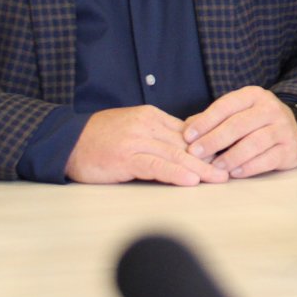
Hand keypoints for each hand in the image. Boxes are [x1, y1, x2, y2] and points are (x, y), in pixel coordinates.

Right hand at [66, 106, 228, 185]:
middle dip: (210, 158)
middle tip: (230, 171)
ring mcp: (136, 140)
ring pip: (175, 154)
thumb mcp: (134, 129)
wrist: (66, 142)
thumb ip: (158, 136)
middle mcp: (147, 125)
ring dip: (200, 169)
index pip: (188, 132)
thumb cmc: (100, 139)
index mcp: (152, 116)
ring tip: (218, 179)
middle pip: (186, 144)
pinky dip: (175, 173)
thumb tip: (187, 148)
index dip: (208, 146)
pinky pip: (155, 165)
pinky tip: (190, 180)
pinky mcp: (125, 157)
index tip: (227, 157)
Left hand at [181, 85, 296, 178]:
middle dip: (214, 139)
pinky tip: (234, 173)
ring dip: (231, 156)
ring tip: (215, 167)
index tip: (187, 136)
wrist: (291, 131)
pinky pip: (268, 159)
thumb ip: (211, 120)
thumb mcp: (235, 114)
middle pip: (239, 124)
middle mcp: (271, 108)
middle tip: (195, 153)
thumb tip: (185, 130)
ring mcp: (283, 128)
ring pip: (255, 142)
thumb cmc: (254, 123)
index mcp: (253, 95)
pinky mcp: (290, 148)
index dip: (206, 121)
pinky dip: (249, 167)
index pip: (226, 106)